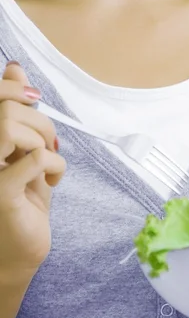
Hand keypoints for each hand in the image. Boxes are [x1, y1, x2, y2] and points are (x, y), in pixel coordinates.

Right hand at [0, 62, 65, 277]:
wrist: (18, 249)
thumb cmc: (21, 196)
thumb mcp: (23, 148)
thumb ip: (15, 109)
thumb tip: (14, 68)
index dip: (13, 88)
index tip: (35, 99)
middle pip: (6, 111)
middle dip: (41, 123)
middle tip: (50, 146)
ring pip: (11, 127)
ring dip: (43, 141)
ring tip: (49, 161)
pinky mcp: (0, 195)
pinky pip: (35, 159)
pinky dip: (55, 166)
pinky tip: (52, 181)